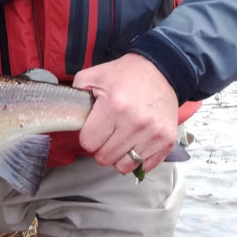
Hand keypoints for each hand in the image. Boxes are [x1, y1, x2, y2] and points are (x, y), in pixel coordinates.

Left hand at [72, 53, 177, 176]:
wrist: (161, 71)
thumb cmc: (126, 75)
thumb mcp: (94, 75)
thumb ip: (76, 93)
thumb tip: (69, 113)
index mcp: (114, 106)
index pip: (89, 143)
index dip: (88, 136)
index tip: (94, 128)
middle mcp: (135, 123)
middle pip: (105, 157)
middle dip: (102, 147)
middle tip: (107, 133)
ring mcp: (153, 134)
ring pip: (124, 166)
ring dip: (119, 156)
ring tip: (121, 140)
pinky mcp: (166, 141)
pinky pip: (144, 166)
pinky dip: (137, 160)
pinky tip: (136, 144)